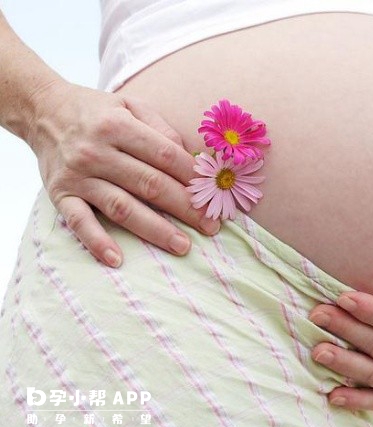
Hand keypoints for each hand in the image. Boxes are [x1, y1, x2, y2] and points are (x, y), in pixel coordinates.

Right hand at [26, 80, 219, 266]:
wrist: (42, 110)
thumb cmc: (98, 111)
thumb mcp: (132, 106)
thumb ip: (162, 130)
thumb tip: (193, 159)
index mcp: (118, 126)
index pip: (165, 156)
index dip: (193, 177)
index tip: (215, 195)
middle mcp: (97, 151)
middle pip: (150, 185)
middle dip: (185, 208)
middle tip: (211, 226)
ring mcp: (78, 176)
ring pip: (122, 207)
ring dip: (155, 229)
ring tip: (183, 246)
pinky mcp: (60, 195)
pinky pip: (79, 222)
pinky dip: (96, 241)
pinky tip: (117, 259)